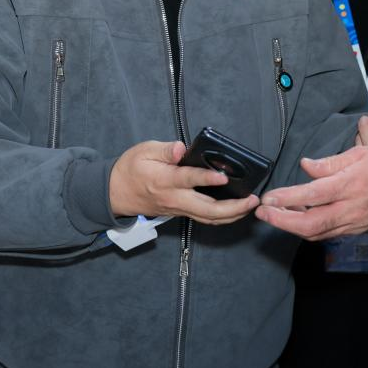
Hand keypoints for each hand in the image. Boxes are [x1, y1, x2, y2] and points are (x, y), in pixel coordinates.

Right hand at [108, 140, 258, 225]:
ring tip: (250, 205)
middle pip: (207, 209)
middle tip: (252, 199)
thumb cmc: (130, 169)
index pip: (188, 180)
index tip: (223, 176)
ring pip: (208, 218)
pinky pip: (204, 219)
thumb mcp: (144, 151)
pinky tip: (236, 210)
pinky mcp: (181, 212)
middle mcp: (174, 199)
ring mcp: (179, 209)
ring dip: (232, 215)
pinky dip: (223, 217)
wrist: (116, 193)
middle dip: (233, 207)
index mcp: (164, 180)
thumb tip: (182, 149)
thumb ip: (165, 150)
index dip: (206, 178)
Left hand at [255, 146, 367, 240]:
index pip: (313, 195)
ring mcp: (353, 223)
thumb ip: (329, 162)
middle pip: (311, 224)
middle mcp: (351, 208)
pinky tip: (297, 218)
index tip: (269, 198)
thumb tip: (305, 166)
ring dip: (291, 227)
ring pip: (317, 233)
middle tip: (263, 214)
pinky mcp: (355, 231)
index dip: (288, 198)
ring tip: (274, 215)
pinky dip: (308, 229)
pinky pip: (326, 234)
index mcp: (351, 184)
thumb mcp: (359, 153)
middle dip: (282, 221)